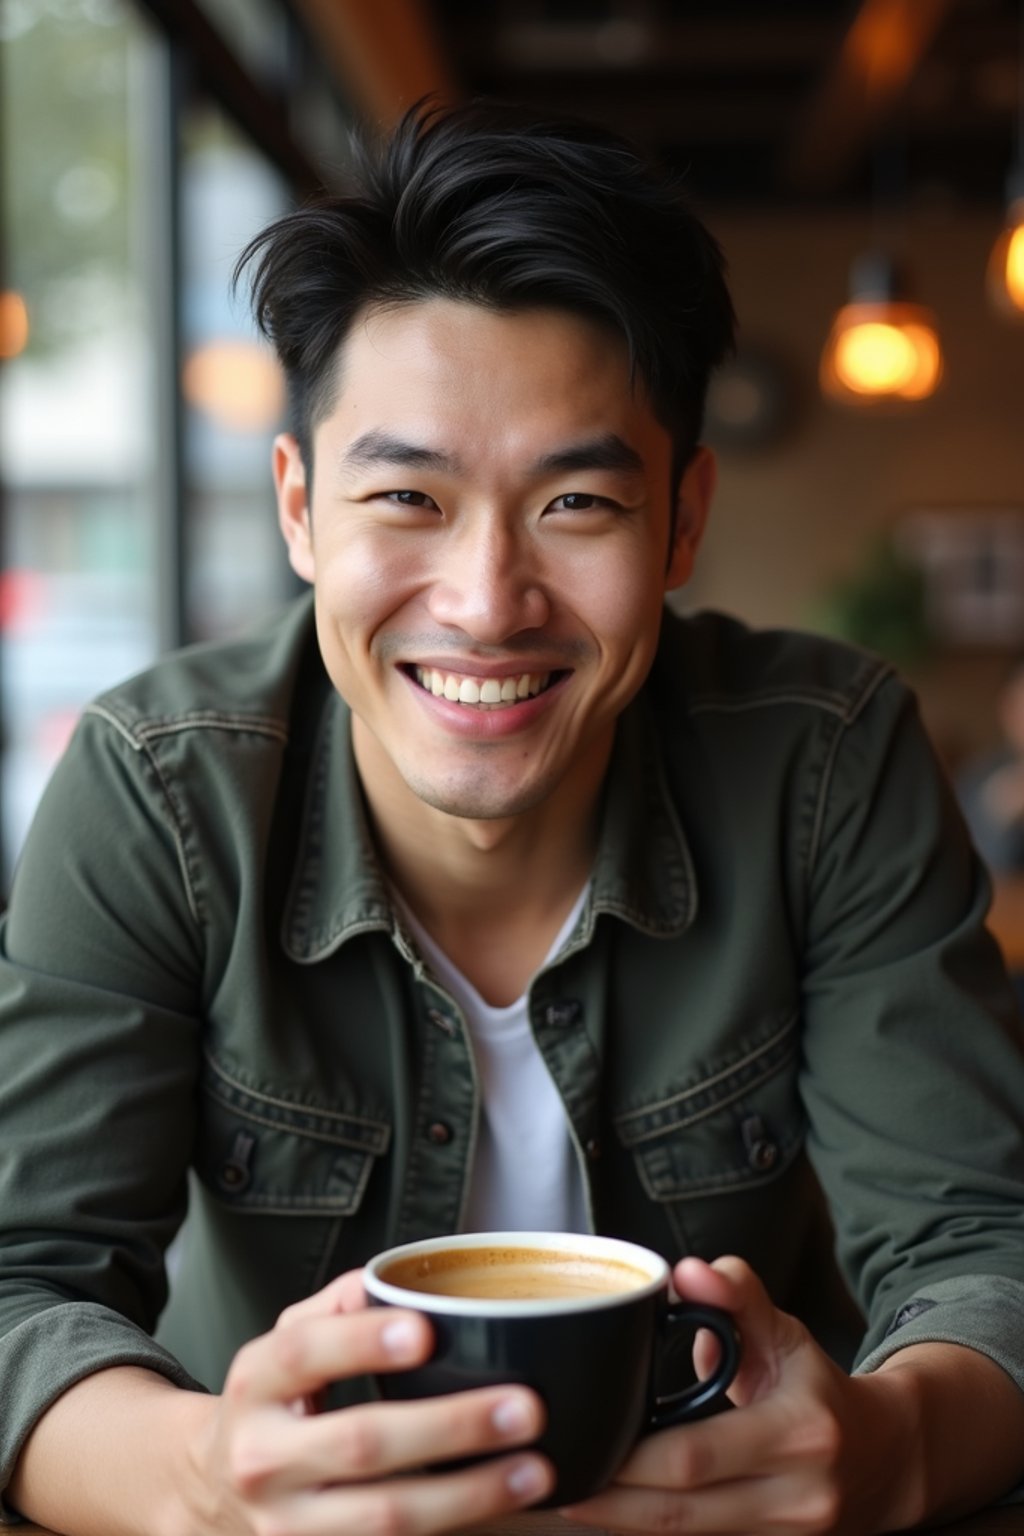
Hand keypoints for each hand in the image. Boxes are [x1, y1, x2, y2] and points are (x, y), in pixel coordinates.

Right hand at [182, 1269, 553, 1535]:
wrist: (212, 1491)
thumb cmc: (273, 1402)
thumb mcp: (286, 1341)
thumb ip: (339, 1305)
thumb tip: (400, 1278)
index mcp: (255, 1383)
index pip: (304, 1354)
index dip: (362, 1343)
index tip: (425, 1331)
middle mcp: (264, 1458)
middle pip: (361, 1444)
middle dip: (450, 1426)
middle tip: (524, 1407)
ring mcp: (288, 1526)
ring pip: (385, 1517)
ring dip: (469, 1495)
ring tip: (534, 1469)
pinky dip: (452, 1531)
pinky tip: (500, 1512)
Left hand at [558, 1255, 917, 1535]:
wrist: (884, 1459)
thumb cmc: (816, 1386)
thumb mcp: (786, 1332)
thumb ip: (737, 1296)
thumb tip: (687, 1271)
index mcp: (802, 1433)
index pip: (697, 1456)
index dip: (630, 1458)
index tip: (580, 1440)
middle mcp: (798, 1497)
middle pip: (681, 1511)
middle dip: (611, 1498)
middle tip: (552, 1474)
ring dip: (620, 1521)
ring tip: (567, 1493)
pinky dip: (649, 1528)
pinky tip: (610, 1510)